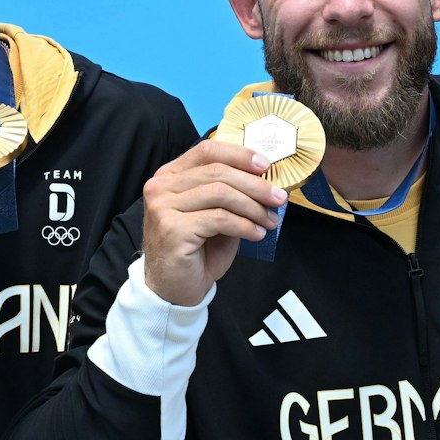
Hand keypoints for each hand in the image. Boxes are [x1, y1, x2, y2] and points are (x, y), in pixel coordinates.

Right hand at [141, 140, 285, 305]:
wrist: (174, 289)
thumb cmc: (197, 251)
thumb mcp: (215, 214)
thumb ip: (230, 193)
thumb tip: (265, 180)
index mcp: (170, 175)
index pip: (207, 150)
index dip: (239, 155)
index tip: (266, 165)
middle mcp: (161, 187)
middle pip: (217, 172)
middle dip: (255, 184)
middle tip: (278, 198)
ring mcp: (163, 207)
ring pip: (221, 193)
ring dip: (253, 207)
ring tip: (269, 221)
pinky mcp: (172, 229)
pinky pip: (219, 219)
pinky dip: (244, 225)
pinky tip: (256, 234)